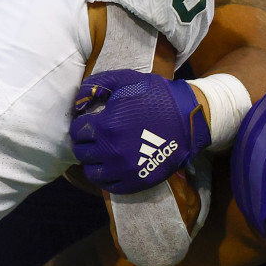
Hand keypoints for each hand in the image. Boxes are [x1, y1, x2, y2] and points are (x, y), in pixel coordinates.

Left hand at [70, 68, 210, 194]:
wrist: (188, 118)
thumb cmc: (156, 96)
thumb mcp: (126, 79)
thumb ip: (97, 84)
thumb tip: (78, 99)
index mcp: (105, 126)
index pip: (77, 132)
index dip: (82, 125)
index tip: (90, 122)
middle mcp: (110, 151)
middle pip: (82, 152)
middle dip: (85, 142)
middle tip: (95, 136)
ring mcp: (122, 170)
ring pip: (92, 171)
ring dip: (93, 161)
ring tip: (102, 152)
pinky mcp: (135, 181)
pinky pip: (108, 186)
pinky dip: (105, 176)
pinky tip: (111, 166)